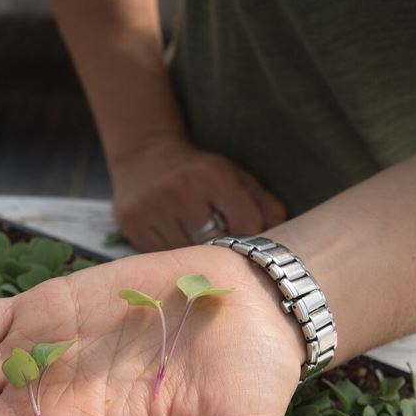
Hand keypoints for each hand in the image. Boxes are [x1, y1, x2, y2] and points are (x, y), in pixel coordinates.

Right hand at [110, 136, 286, 250]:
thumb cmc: (200, 173)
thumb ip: (264, 204)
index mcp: (214, 174)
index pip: (247, 224)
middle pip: (216, 243)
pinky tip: (175, 247)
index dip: (253, 238)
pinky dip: (172, 259)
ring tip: (200, 252)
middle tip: (228, 256)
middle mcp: (181, 189)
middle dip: (225, 252)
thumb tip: (284, 241)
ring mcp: (153, 208)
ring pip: (187, 255)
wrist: (144, 156)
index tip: (250, 244)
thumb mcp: (235, 176)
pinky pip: (161, 256)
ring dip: (197, 259)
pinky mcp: (131, 224)